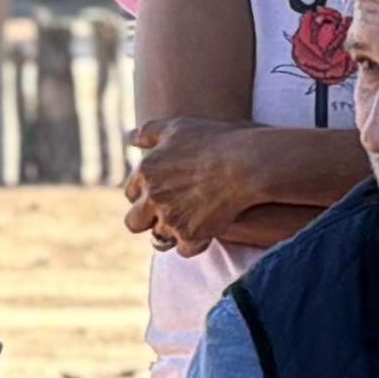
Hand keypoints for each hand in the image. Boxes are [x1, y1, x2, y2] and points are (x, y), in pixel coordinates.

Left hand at [123, 118, 280, 253]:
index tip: (160, 194)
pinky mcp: (190, 235)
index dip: (144, 195)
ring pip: (159, 238)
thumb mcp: (179, 127)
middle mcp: (152, 197)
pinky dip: (194, 244)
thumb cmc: (216, 140)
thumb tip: (130, 137)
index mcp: (146, 171)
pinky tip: (206, 234)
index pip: (131, 193)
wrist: (247, 163)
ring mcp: (170, 218)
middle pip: (134, 222)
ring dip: (172, 233)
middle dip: (148, 220)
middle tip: (168, 215)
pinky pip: (184, 250)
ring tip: (190, 223)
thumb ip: (151, 132)